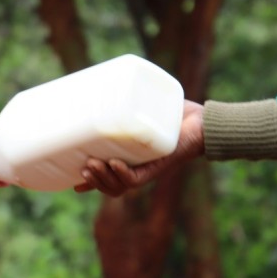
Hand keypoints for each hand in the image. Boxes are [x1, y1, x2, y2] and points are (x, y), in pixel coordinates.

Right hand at [73, 100, 203, 196]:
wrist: (203, 123)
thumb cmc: (173, 116)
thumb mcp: (142, 113)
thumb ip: (124, 107)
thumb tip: (101, 90)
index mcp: (131, 162)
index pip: (107, 179)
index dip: (90, 183)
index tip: (73, 181)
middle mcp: (138, 169)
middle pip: (110, 186)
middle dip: (94, 180)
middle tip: (83, 165)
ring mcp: (148, 170)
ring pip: (119, 187)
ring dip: (103, 179)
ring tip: (92, 165)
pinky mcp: (159, 166)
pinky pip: (136, 179)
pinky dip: (123, 174)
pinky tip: (115, 164)